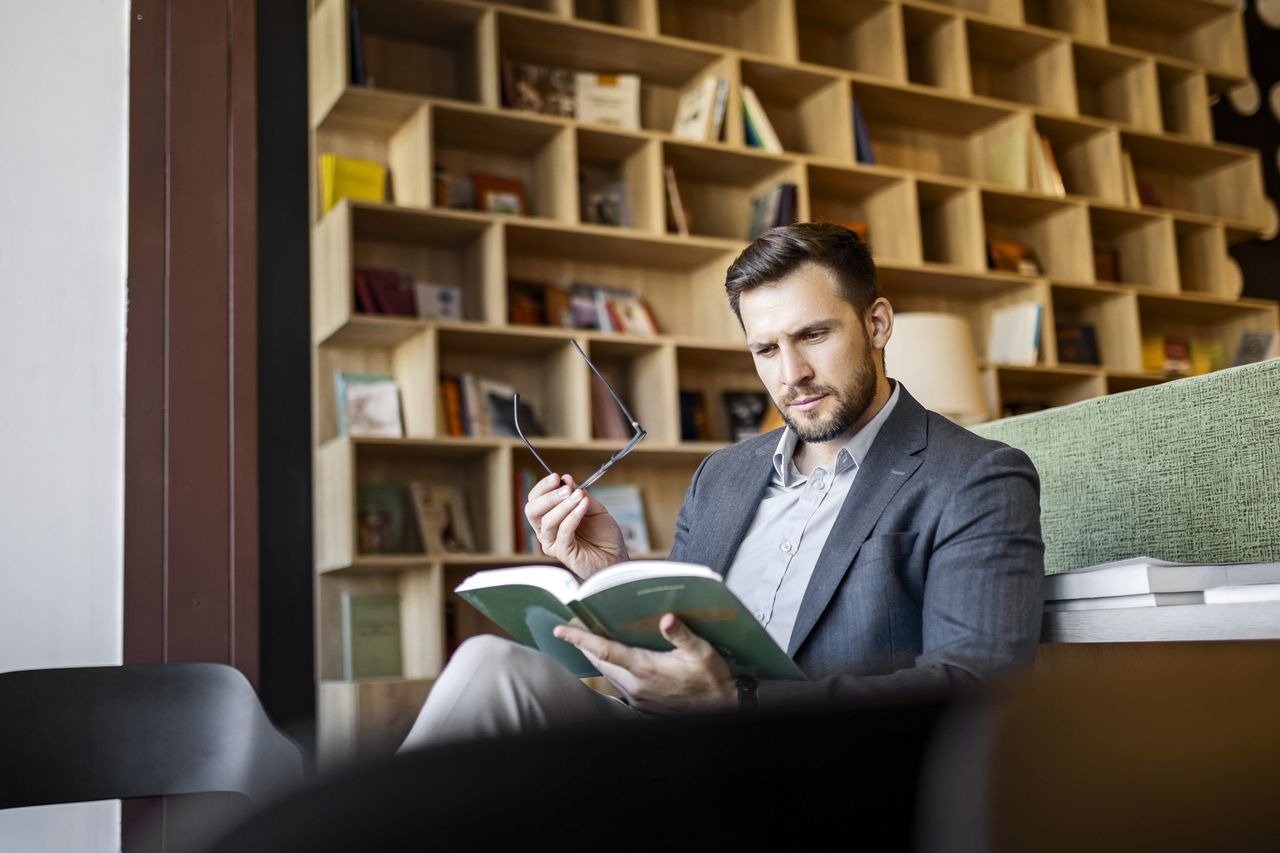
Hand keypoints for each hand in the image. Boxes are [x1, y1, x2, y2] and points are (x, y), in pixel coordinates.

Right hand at [525, 472, 627, 578]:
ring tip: (578, 496)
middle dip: (548, 496)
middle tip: (565, 488)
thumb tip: (566, 479)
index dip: (543, 487)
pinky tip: (584, 505)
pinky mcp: (562, 552)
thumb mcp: (593, 508)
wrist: (615, 556)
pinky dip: (573, 515)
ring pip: (547, 521)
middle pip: (532, 511)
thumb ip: (580, 495)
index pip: (535, 500)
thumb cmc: (603, 535)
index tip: (556, 477)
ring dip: (564, 505)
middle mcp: (546, 531)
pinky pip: (563, 531)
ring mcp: (552, 542)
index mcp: (549, 518)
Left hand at [553, 613, 736, 713]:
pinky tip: (617, 662)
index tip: (561, 629)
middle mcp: (636, 685)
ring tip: (589, 641)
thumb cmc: (712, 681)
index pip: (605, 651)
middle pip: (600, 662)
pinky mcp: (643, 705)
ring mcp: (638, 698)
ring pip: (608, 674)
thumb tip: (666, 618)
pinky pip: (619, 684)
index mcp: (646, 669)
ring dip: (597, 658)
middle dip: (583, 645)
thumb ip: (681, 635)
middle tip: (571, 628)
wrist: (720, 712)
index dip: (580, 639)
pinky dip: (611, 670)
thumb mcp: (702, 652)